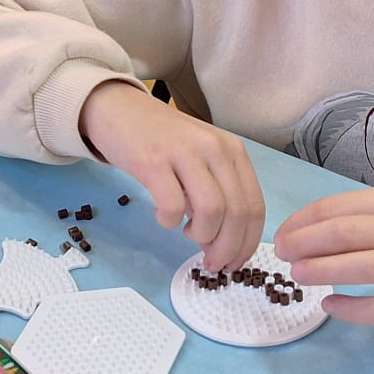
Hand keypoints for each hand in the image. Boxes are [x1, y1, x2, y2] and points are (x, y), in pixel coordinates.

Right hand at [79, 81, 264, 270]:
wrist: (119, 110)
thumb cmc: (162, 140)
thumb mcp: (202, 158)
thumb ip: (219, 191)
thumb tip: (226, 241)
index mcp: (232, 151)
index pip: (255, 206)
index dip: (247, 242)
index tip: (234, 263)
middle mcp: (215, 149)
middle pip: (237, 213)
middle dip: (227, 249)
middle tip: (211, 264)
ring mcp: (184, 153)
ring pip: (212, 211)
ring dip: (201, 236)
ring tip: (186, 233)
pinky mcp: (152, 161)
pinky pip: (172, 206)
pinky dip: (169, 222)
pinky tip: (163, 216)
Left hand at [273, 187, 373, 325]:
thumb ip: (353, 218)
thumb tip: (298, 233)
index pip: (341, 208)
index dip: (304, 221)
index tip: (281, 235)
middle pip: (351, 234)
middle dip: (307, 244)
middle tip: (281, 254)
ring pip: (368, 268)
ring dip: (325, 270)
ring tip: (298, 274)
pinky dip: (354, 309)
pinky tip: (329, 305)